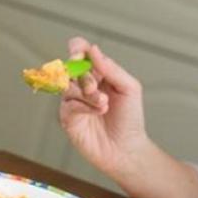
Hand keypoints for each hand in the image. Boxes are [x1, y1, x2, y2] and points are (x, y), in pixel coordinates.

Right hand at [59, 37, 148, 178]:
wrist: (127, 148)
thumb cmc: (130, 118)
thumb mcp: (129, 87)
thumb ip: (111, 68)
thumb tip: (93, 49)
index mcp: (96, 72)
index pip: (79, 50)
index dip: (76, 48)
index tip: (79, 53)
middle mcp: (81, 83)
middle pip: (70, 67)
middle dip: (83, 76)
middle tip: (96, 88)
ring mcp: (73, 100)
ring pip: (68, 86)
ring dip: (87, 93)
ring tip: (103, 104)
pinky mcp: (67, 117)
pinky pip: (68, 104)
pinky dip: (83, 106)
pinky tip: (99, 111)